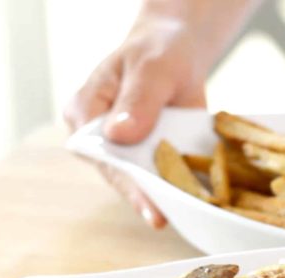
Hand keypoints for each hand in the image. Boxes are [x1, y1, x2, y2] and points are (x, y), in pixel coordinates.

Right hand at [64, 0, 259, 227]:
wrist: (177, 53)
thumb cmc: (156, 52)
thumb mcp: (151, 67)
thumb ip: (137, 99)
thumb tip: (119, 133)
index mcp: (85, 113)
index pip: (100, 152)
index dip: (123, 178)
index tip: (143, 198)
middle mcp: (101, 140)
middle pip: (121, 174)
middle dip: (144, 196)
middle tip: (163, 218)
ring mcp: (127, 153)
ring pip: (144, 181)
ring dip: (164, 198)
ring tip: (184, 217)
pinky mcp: (151, 159)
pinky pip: (166, 176)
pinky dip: (182, 187)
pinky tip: (198, 202)